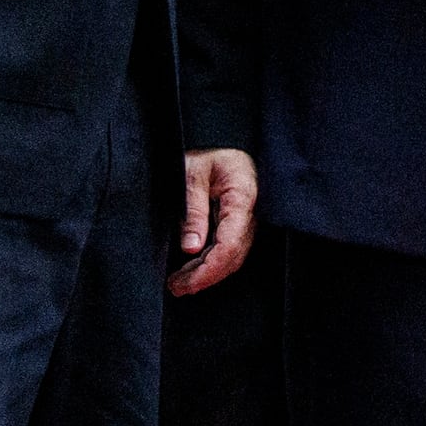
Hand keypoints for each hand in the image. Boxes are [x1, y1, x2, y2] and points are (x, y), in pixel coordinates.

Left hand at [171, 147, 257, 296]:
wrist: (220, 137)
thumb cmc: (208, 151)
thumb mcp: (192, 176)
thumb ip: (194, 211)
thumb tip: (190, 247)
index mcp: (242, 198)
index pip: (230, 245)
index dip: (210, 269)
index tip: (187, 283)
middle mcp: (249, 213)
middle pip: (233, 257)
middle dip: (205, 277)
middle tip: (176, 287)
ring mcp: (245, 219)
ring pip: (230, 257)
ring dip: (206, 273)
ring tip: (178, 284)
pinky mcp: (237, 221)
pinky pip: (227, 248)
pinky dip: (209, 262)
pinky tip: (191, 270)